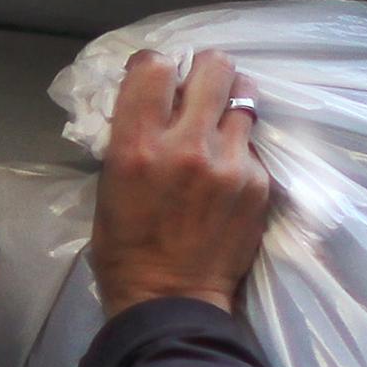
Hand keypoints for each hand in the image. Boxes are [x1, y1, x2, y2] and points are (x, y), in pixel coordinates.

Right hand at [91, 49, 270, 316]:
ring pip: (245, 95)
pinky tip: (226, 172)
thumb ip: (132, 136)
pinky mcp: (257, 183)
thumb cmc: (125, 247)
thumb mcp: (110, 183)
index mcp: (137, 145)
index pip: (155, 66)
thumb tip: (153, 103)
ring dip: (230, 103)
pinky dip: (239, 148)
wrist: (171, 299)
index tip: (157, 79)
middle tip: (199, 90)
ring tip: (220, 122)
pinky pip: (252, 144)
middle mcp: (186, 145)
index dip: (156, 66)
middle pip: (213, 67)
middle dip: (205, 71)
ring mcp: (228, 163)